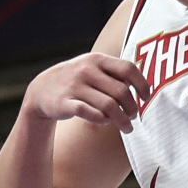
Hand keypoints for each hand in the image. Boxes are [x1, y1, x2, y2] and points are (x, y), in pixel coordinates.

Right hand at [23, 52, 150, 132]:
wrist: (41, 89)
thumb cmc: (77, 80)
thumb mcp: (93, 68)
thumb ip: (115, 73)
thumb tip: (143, 86)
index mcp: (97, 59)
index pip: (128, 68)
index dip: (141, 84)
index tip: (146, 98)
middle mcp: (87, 70)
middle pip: (122, 91)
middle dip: (132, 108)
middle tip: (133, 117)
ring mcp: (75, 86)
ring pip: (109, 106)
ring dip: (122, 120)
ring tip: (127, 128)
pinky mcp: (66, 103)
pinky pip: (90, 114)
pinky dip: (102, 120)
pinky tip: (105, 123)